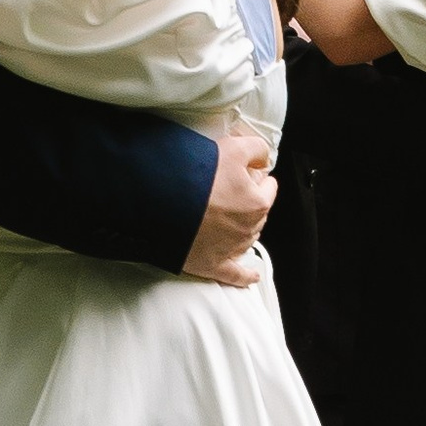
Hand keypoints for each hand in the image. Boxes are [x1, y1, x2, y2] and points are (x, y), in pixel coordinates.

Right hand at [183, 124, 277, 288]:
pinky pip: (236, 275)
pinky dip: (245, 276)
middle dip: (246, 200)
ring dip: (241, 228)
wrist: (158, 205)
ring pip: (247, 237)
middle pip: (257, 211)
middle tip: (225, 190)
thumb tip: (263, 157)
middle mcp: (248, 228)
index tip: (242, 172)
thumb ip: (255, 149)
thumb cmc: (194, 179)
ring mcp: (231, 249)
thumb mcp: (231, 149)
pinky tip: (252, 275)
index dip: (254, 175)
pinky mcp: (212, 265)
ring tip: (222, 216)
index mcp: (256, 202)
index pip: (268, 185)